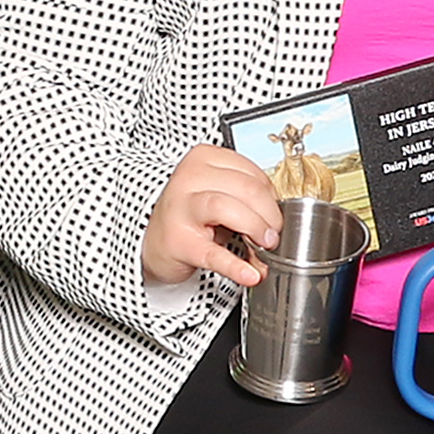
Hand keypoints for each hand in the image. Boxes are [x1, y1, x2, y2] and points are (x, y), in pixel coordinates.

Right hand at [141, 145, 282, 287]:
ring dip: (255, 228)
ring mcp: (181, 208)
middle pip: (246, 188)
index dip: (272, 197)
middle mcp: (189, 178)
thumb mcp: (219, 198)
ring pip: (228, 208)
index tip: (274, 215)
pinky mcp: (180, 243)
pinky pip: (213, 253)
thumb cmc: (191, 215)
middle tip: (273, 235)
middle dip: (269, 214)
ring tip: (264, 247)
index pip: (252, 172)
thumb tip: (278, 230)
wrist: (156, 242)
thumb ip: (248, 205)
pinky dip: (236, 266)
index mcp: (204, 159)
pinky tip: (249, 274)